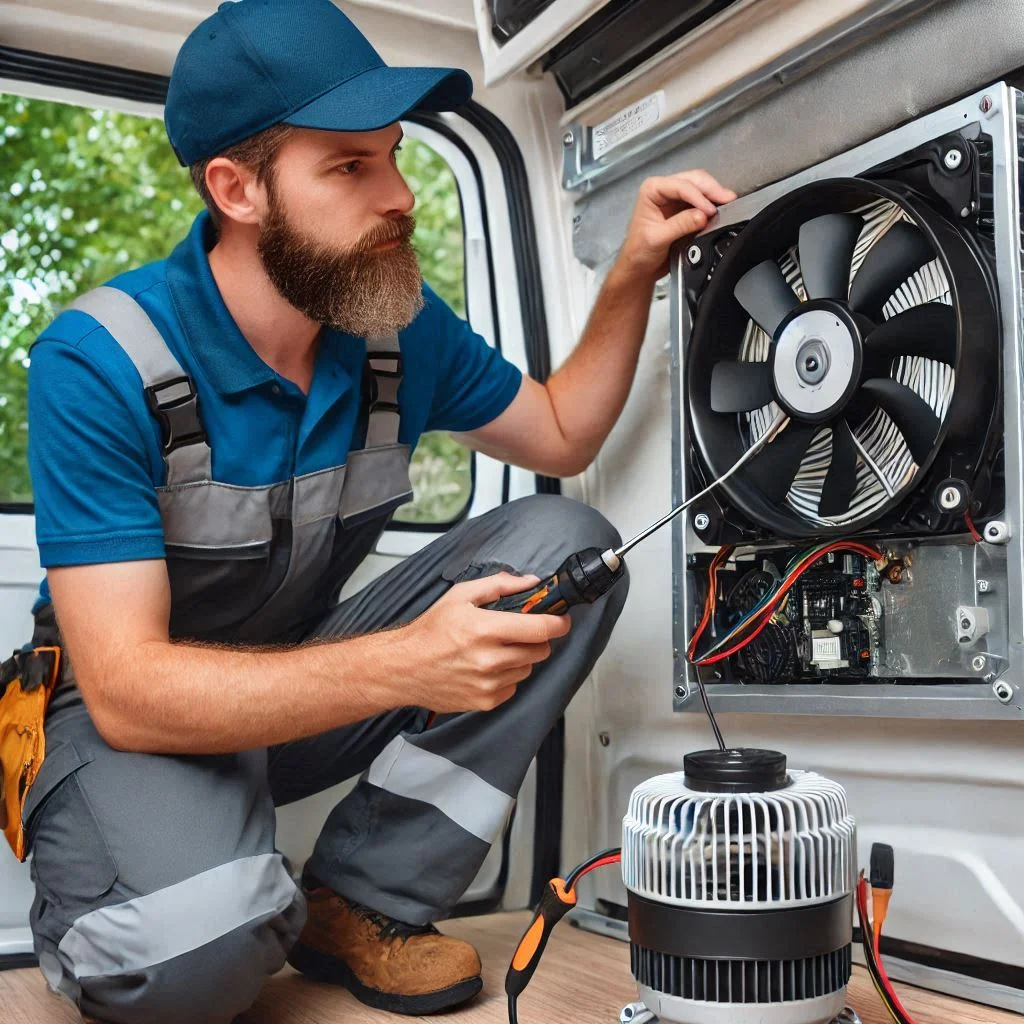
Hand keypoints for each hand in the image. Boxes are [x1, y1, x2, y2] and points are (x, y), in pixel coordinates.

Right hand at [399, 572, 571, 712]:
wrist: (403, 667)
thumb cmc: (430, 630)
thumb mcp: (461, 595)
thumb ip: (499, 585)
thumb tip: (531, 583)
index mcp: (485, 629)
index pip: (540, 629)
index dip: (558, 623)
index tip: (561, 619)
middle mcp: (489, 659)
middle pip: (540, 650)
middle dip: (537, 638)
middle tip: (521, 631)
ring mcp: (488, 684)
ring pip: (528, 669)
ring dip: (521, 658)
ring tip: (496, 649)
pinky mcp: (486, 701)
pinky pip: (513, 687)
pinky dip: (507, 676)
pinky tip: (487, 667)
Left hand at [618, 170, 736, 280]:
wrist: (640, 267)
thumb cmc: (639, 252)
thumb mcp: (657, 238)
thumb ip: (680, 225)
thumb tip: (702, 216)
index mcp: (652, 190)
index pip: (680, 186)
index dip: (698, 196)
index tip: (710, 210)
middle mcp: (664, 189)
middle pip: (693, 180)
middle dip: (711, 189)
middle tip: (728, 199)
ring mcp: (675, 197)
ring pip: (700, 187)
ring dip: (714, 194)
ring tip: (728, 203)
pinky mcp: (685, 208)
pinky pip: (702, 200)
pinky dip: (713, 203)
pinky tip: (721, 209)